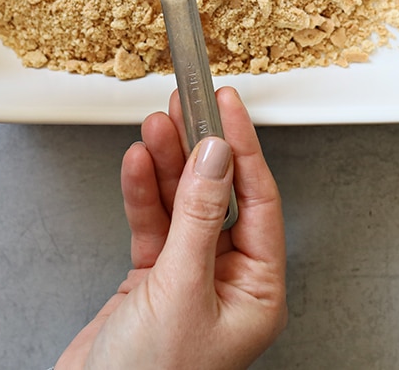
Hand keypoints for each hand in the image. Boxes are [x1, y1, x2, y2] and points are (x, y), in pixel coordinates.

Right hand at [58, 86, 287, 369]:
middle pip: (220, 196)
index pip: (259, 201)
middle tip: (190, 103)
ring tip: (158, 123)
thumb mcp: (179, 290)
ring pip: (183, 205)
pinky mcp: (151, 282)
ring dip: (168, 164)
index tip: (230, 106)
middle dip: (201, 149)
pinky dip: (143, 193)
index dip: (243, 148)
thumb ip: (198, 218)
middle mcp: (227, 284)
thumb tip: (217, 159)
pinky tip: (139, 163)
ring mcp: (188, 281)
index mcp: (257, 293)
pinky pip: (151, 225)